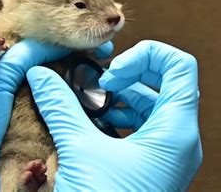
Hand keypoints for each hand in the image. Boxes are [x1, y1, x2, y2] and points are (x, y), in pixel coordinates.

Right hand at [27, 40, 201, 190]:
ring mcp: (167, 153)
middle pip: (166, 82)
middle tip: (99, 83)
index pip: (179, 66)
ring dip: (123, 95)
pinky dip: (122, 114)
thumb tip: (41, 75)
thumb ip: (61, 107)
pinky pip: (145, 125)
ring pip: (153, 104)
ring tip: (93, 99)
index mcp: (175, 131)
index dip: (146, 56)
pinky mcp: (153, 164)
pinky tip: (95, 120)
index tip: (112, 73)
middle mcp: (179, 139)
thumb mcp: (80, 151)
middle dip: (129, 74)